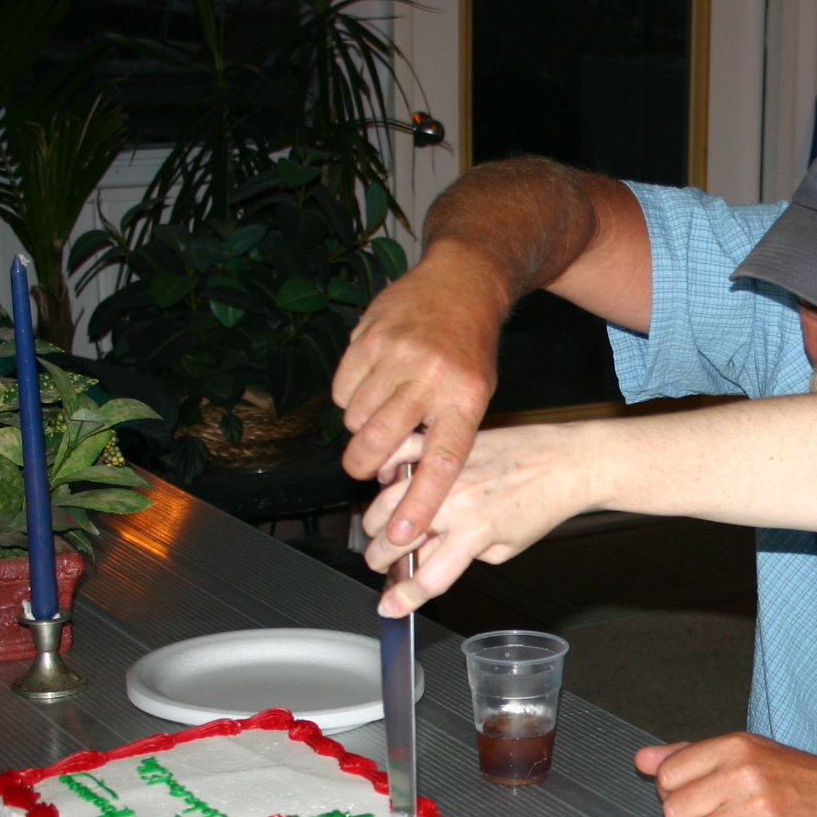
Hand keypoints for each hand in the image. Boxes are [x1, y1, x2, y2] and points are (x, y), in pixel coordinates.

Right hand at [334, 241, 507, 546]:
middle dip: (362, 467)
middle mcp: (430, 376)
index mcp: (465, 399)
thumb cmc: (469, 349)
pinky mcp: (366, 337)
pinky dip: (350, 396)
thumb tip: (401, 481)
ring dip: (361, 426)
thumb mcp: (476, 395)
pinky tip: (372, 383)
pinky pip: (341, 390)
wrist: (461, 283)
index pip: (441, 462)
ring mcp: (395, 355)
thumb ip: (441, 437)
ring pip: (354, 419)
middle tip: (364, 469)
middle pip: (378, 443)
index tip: (403, 534)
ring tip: (383, 410)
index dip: (419, 502)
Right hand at [363, 425, 600, 614]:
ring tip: (379, 533)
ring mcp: (445, 473)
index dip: (404, 599)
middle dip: (381, 562)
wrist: (563, 462)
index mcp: (473, 533)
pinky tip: (384, 484)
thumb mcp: (506, 548)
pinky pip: (400, 454)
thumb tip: (436, 556)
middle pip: (394, 542)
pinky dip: (385, 468)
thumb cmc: (542, 504)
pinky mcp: (445, 447)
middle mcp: (453, 502)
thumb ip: (466, 556)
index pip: (427, 578)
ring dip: (374, 525)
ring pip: (385, 503)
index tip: (390, 607)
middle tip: (383, 566)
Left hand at [634, 733, 816, 816]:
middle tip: (724, 812)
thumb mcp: (744, 752)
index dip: (676, 791)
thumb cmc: (796, 777)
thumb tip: (642, 760)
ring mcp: (757, 806)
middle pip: (675, 810)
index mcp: (733, 746)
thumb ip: (689, 756)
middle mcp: (743, 772)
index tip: (699, 794)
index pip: (667, 774)